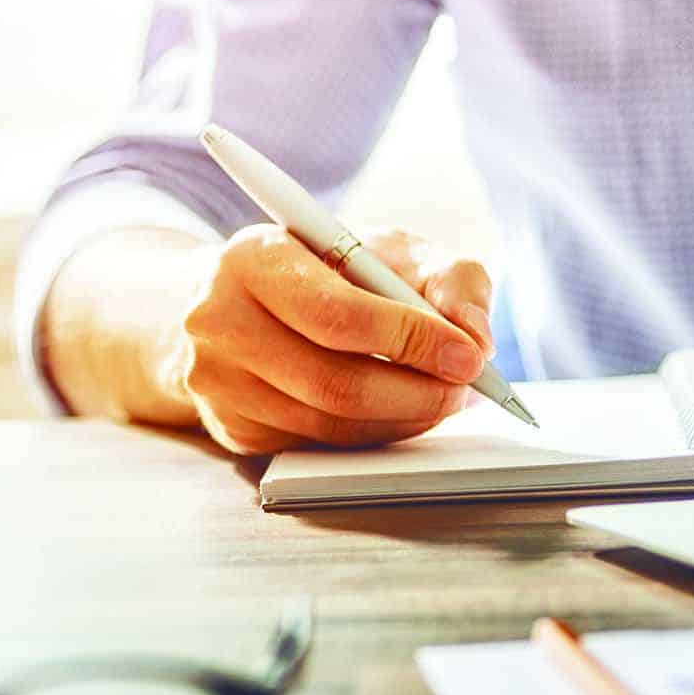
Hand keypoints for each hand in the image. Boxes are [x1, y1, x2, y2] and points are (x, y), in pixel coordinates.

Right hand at [161, 225, 493, 455]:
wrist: (230, 299)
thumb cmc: (320, 267)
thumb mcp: (386, 248)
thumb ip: (446, 279)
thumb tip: (475, 341)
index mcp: (252, 258)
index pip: (337, 315)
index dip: (411, 340)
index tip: (469, 356)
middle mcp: (219, 320)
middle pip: (334, 384)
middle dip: (418, 394)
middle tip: (464, 390)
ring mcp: (218, 382)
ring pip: (330, 426)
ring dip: (402, 419)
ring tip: (439, 397)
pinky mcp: (231, 428)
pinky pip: (318, 446)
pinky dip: (370, 435)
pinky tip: (392, 409)